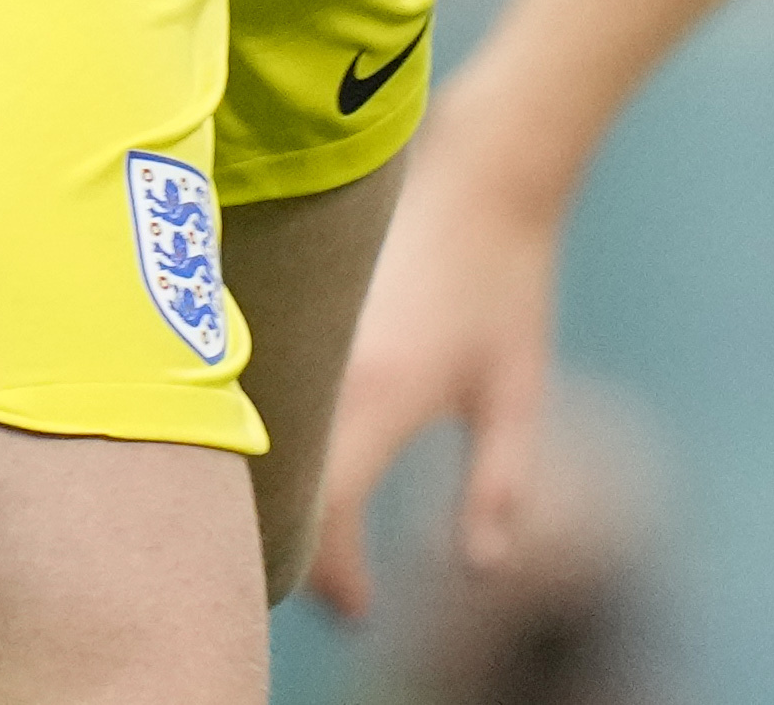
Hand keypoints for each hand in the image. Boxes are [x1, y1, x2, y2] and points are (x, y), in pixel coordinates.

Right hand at [303, 131, 564, 617]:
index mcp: (378, 396)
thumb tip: (484, 569)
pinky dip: (268, 438)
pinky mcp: (285, 301)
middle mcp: (323, 368)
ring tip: (310, 528)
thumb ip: (498, 487)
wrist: (478, 163)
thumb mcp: (515, 394)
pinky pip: (259, 392)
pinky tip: (290, 458)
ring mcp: (297, 330)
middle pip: (275, 489)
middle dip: (295, 548)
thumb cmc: (503, 280)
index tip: (362, 611)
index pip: (325, 519)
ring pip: (259, 439)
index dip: (335, 580)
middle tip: (328, 581)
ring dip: (277, 492)